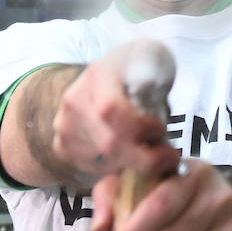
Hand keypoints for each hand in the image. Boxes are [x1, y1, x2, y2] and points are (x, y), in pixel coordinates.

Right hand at [51, 40, 178, 181]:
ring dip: (135, 165)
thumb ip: (155, 81)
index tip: (160, 128)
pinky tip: (131, 156)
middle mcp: (75, 101)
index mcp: (98, 75)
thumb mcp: (153, 60)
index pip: (111, 109)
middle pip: (109, 143)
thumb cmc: (136, 69)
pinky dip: (119, 169)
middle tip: (168, 156)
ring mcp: (65, 126)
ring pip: (104, 161)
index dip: (139, 128)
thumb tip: (151, 110)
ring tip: (150, 152)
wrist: (106, 75)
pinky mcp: (63, 147)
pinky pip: (94, 170)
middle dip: (145, 157)